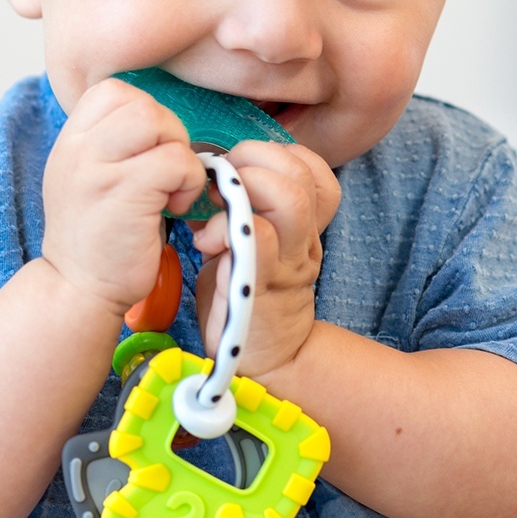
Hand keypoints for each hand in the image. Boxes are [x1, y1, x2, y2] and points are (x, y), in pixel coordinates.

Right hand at [41, 79, 206, 315]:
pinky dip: (189, 182)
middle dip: (169, 133)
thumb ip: (114, 145)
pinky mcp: (123, 193)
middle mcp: (77, 149)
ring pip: (157, 122)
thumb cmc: (101, 237)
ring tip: (171, 188)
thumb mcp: (92, 177)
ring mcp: (96, 169)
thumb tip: (163, 122)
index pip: (113, 92)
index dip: (144, 114)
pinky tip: (175, 208)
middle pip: (140, 103)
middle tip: (167, 173)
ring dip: (180, 154)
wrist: (79, 290)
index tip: (149, 152)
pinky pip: (176, 161)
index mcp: (72, 140)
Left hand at [191, 141, 340, 376]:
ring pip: (288, 197)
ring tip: (214, 206)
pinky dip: (225, 228)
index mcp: (302, 225)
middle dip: (253, 160)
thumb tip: (203, 175)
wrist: (259, 363)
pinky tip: (205, 242)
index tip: (239, 168)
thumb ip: (238, 209)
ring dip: (243, 189)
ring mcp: (287, 260)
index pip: (313, 168)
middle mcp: (303, 238)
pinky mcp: (262, 283)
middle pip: (301, 172)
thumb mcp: (247, 244)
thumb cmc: (244, 297)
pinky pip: (257, 237)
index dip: (275, 154)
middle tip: (220, 181)